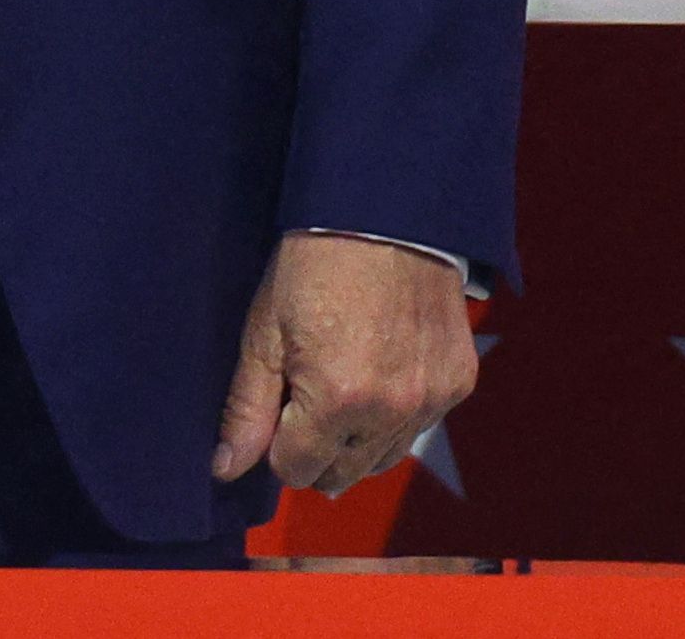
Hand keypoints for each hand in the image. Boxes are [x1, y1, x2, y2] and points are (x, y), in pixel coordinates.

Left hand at [213, 232, 478, 496]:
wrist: (388, 209)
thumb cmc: (316, 263)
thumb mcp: (265, 330)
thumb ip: (247, 408)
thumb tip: (226, 469)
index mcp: (336, 399)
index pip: (296, 470)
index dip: (278, 443)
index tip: (280, 404)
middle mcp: (390, 409)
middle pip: (340, 475)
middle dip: (316, 448)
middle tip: (309, 394)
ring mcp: (431, 397)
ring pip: (382, 458)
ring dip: (358, 439)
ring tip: (346, 383)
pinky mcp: (458, 380)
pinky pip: (420, 427)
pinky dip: (398, 414)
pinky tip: (384, 371)